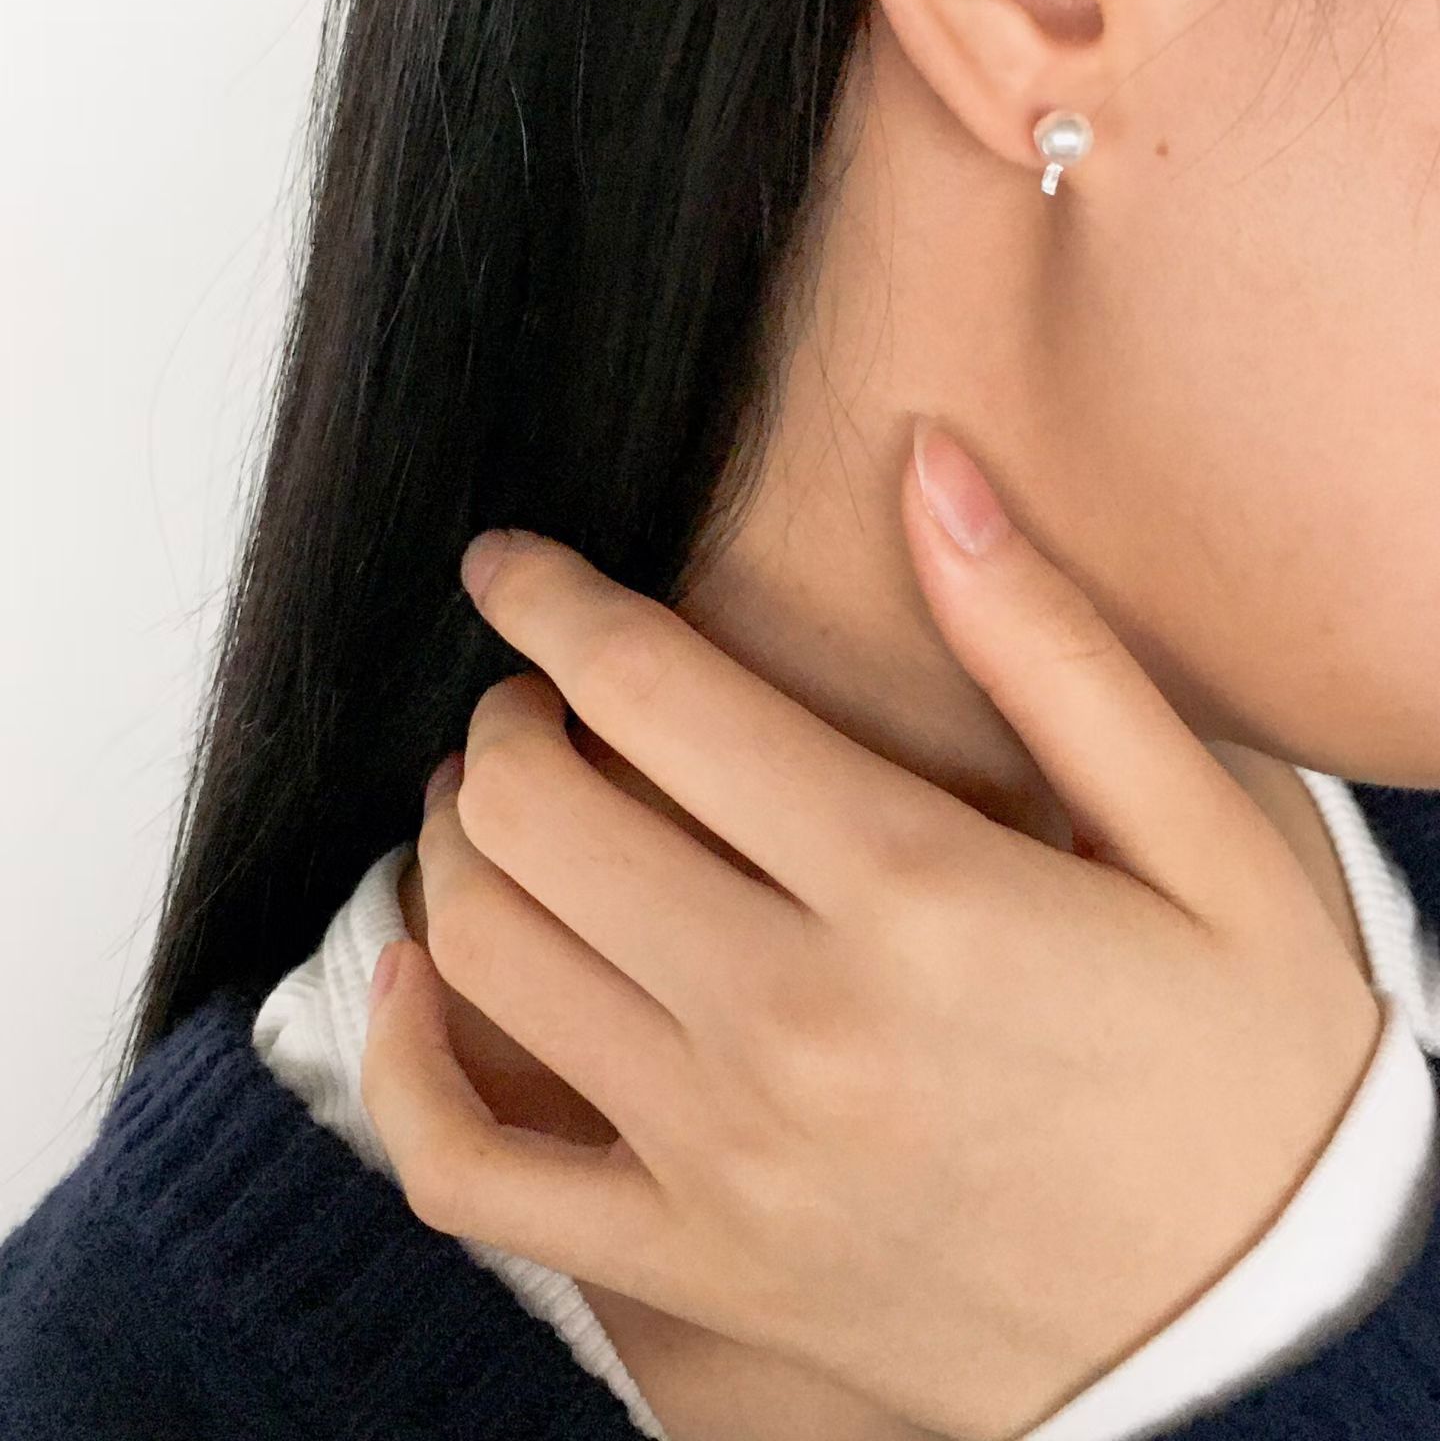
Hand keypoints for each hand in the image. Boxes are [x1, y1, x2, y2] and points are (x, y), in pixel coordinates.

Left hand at [361, 418, 1383, 1440]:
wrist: (1268, 1325)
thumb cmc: (1245, 1064)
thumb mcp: (1204, 835)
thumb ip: (1049, 644)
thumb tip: (930, 465)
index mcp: (913, 887)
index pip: (648, 688)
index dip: (549, 599)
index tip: (509, 565)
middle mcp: (794, 1022)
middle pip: (532, 810)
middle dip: (503, 720)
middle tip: (537, 700)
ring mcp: (728, 1161)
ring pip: (482, 956)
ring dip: (455, 847)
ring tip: (500, 807)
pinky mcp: (698, 1272)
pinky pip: (472, 1176)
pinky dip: (407, 1065)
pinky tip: (417, 985)